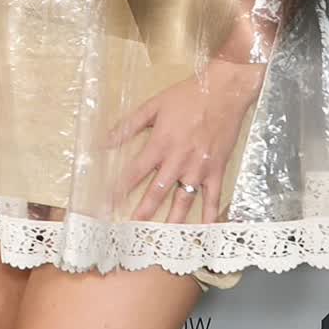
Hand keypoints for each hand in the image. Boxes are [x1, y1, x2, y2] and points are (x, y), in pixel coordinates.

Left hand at [113, 60, 265, 222]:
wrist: (223, 92)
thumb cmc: (186, 96)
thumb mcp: (153, 106)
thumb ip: (128, 126)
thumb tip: (104, 141)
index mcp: (160, 144)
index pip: (134, 172)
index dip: (119, 189)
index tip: (107, 204)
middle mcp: (178, 160)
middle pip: (156, 191)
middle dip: (142, 211)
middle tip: (130, 230)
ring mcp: (199, 168)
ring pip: (183, 200)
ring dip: (171, 219)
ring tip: (161, 236)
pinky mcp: (217, 170)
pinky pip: (213, 197)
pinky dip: (209, 215)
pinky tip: (204, 230)